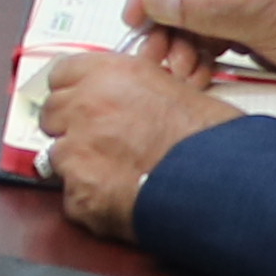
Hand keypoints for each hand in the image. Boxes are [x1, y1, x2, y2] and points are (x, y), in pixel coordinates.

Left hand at [29, 47, 243, 240]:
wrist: (223, 183)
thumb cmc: (212, 140)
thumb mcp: (174, 89)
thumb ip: (133, 90)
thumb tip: (120, 100)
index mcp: (111, 75)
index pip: (61, 74)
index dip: (73, 91)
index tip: (79, 102)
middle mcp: (86, 107)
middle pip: (52, 114)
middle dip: (72, 128)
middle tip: (101, 142)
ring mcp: (77, 150)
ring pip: (58, 157)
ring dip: (81, 166)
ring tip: (119, 175)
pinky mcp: (79, 192)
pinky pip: (72, 196)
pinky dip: (91, 201)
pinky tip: (121, 199)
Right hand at [124, 0, 275, 85]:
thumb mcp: (260, 15)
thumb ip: (202, 8)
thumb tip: (151, 1)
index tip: (135, 15)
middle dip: (166, 23)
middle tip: (153, 56)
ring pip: (195, 14)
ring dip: (182, 44)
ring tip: (179, 74)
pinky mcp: (252, 20)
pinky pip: (214, 33)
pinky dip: (202, 54)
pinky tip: (196, 75)